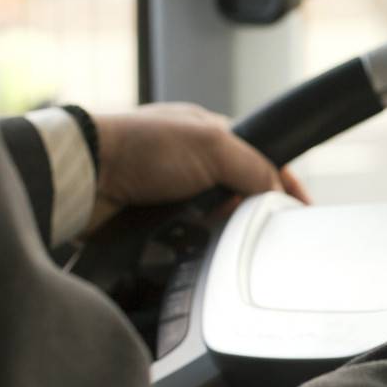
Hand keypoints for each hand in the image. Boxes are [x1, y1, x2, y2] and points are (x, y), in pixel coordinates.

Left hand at [89, 103, 307, 230]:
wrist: (84, 176)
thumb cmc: (141, 147)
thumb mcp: (213, 145)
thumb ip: (254, 168)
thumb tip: (277, 197)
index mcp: (212, 137)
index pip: (264, 163)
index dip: (286, 187)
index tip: (302, 212)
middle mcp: (194, 166)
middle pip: (242, 197)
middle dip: (252, 214)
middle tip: (261, 231)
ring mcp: (174, 195)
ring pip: (217, 223)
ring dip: (220, 233)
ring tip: (224, 241)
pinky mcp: (154, 223)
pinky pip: (189, 242)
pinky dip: (194, 247)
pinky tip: (195, 249)